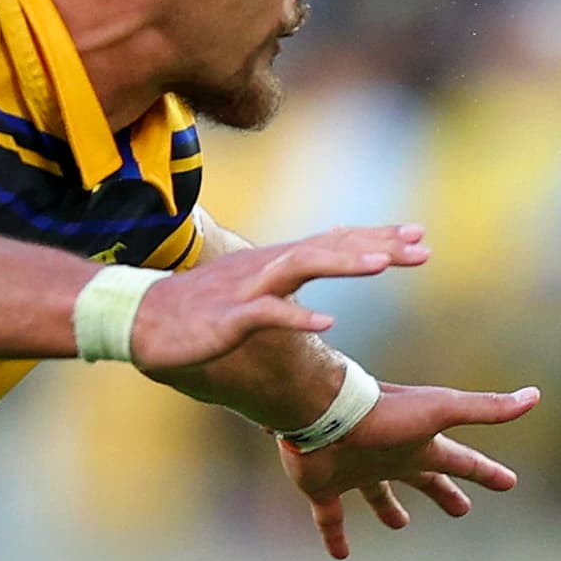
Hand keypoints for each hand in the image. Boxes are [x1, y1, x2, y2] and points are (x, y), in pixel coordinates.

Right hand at [126, 225, 426, 372]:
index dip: (377, 240)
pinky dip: (298, 317)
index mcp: (274, 263)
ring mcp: (247, 290)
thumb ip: (282, 288)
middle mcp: (266, 267)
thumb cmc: (192, 312)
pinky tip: (329, 322)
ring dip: (345, 263)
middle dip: (377, 246)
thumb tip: (314, 295)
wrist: (137, 319)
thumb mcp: (247, 295)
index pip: (334, 243)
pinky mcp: (227, 318)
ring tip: (386, 265)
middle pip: (330, 247)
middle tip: (423, 247)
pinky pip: (267, 315)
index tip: (419, 238)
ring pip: (302, 267)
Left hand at [283, 380, 541, 559]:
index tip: (509, 483)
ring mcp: (356, 471)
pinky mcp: (323, 486)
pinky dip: (335, 535)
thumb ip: (485, 409)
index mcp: (420, 444)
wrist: (322, 410)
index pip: (462, 461)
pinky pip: (330, 517)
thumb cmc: (382, 412)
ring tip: (400, 525)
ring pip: (377, 494)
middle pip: (423, 478)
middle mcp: (389, 457)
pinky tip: (340, 554)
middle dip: (443, 492)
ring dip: (389, 508)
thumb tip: (535, 396)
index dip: (486, 473)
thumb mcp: (441, 410)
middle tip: (461, 511)